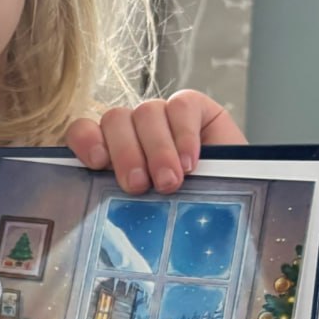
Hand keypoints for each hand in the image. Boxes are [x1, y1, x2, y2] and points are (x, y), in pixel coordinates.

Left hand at [64, 90, 246, 194]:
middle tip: (138, 185)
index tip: (96, 163)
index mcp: (110, 151)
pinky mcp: (193, 107)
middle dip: (126, 154)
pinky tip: (190, 161)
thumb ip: (124, 201)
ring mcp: (161, 115)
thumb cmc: (185, 211)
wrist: (234, 206)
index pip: (84, 131)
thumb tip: (106, 212)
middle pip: (115, 121)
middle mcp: (133, 129)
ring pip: (146, 113)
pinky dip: (184, 134)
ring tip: (170, 181)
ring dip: (157, 150)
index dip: (85, 140)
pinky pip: (181, 107)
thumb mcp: (149, 208)